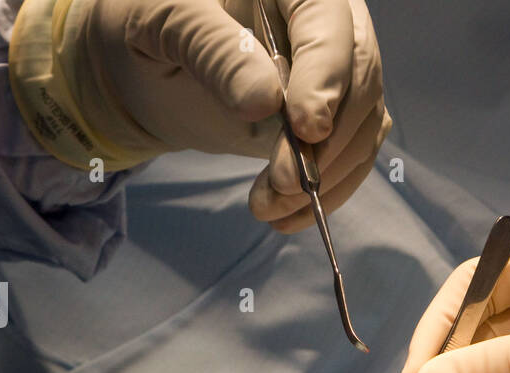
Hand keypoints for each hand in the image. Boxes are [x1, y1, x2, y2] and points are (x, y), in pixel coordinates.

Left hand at [10, 0, 389, 228]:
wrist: (144, 64)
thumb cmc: (150, 23)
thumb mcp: (164, 22)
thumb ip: (213, 49)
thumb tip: (266, 101)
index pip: (328, 23)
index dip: (325, 76)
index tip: (306, 128)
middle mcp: (326, 21)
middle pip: (360, 76)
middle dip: (329, 140)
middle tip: (287, 183)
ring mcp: (335, 71)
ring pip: (364, 122)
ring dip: (326, 175)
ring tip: (270, 206)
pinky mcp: (333, 117)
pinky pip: (353, 154)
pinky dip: (328, 191)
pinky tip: (287, 213)